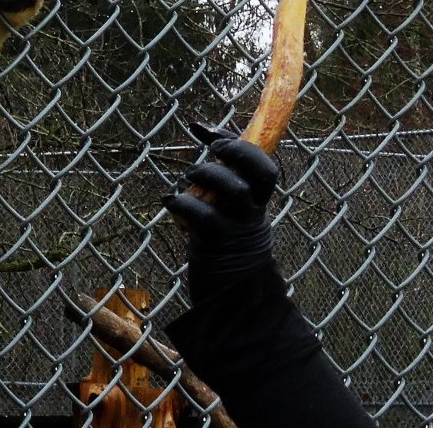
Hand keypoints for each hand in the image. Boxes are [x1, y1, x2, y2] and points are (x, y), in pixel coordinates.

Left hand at [164, 123, 280, 300]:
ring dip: (208, 174)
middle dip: (237, 150)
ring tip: (187, 177)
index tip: (201, 128)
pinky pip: (203, 216)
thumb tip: (197, 143)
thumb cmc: (223, 253)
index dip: (234, 140)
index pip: (262, 164)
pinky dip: (182, 203)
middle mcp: (253, 214)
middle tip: (211, 148)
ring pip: (235, 190)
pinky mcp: (218, 245)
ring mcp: (238, 229)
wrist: (232, 303)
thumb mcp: (227, 216)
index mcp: (257, 204)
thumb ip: (219, 187)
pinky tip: (169, 202)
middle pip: (262, 171)